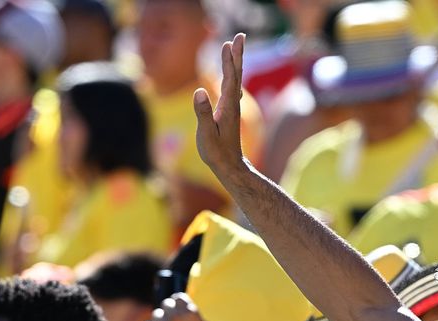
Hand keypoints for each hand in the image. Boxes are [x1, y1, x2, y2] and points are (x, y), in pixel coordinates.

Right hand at [194, 34, 248, 180]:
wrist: (230, 166)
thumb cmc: (216, 152)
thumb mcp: (206, 134)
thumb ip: (202, 113)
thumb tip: (199, 91)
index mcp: (227, 106)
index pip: (230, 78)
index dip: (230, 60)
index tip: (229, 43)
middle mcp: (232, 104)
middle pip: (235, 74)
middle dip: (236, 54)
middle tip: (239, 36)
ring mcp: (232, 108)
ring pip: (234, 80)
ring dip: (234, 63)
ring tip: (232, 49)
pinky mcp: (229, 113)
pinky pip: (231, 89)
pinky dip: (231, 76)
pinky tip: (232, 76)